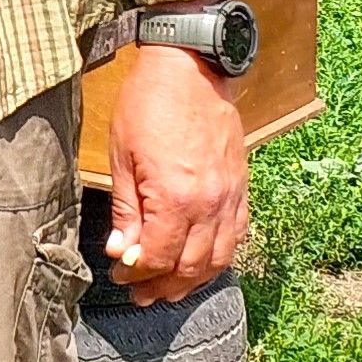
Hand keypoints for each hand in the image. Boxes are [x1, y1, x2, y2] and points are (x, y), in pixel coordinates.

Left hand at [105, 45, 248, 305]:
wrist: (190, 68)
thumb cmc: (147, 103)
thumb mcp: (122, 152)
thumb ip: (126, 207)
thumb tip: (121, 250)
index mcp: (175, 198)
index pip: (160, 256)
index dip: (138, 272)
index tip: (120, 274)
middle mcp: (209, 206)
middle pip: (190, 266)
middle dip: (163, 286)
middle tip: (140, 293)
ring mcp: (230, 199)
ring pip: (217, 260)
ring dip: (192, 281)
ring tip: (168, 288)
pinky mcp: (241, 189)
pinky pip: (235, 238)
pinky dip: (217, 258)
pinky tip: (200, 262)